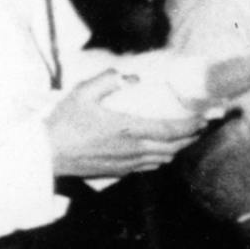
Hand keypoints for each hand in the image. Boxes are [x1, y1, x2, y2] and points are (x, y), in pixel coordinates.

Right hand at [49, 71, 208, 177]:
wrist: (46, 155)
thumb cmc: (63, 123)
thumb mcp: (82, 93)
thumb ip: (107, 80)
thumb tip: (129, 76)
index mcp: (129, 129)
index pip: (171, 130)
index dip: (191, 126)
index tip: (203, 119)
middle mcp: (133, 150)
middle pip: (173, 147)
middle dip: (190, 138)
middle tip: (200, 127)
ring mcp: (127, 164)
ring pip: (163, 159)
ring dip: (177, 149)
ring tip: (185, 138)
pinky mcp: (119, 172)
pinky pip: (148, 166)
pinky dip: (160, 158)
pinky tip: (161, 151)